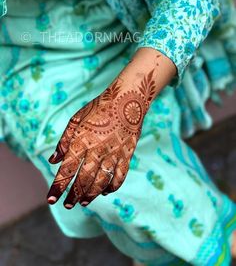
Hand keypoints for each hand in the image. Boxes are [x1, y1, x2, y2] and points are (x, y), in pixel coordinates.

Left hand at [47, 70, 155, 208]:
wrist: (126, 100)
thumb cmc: (98, 109)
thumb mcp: (75, 120)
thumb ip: (63, 142)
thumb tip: (53, 161)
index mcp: (81, 141)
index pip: (66, 169)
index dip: (58, 186)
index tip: (51, 199)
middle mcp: (96, 150)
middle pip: (83, 180)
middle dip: (74, 195)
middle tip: (68, 205)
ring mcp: (113, 154)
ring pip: (101, 182)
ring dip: (91, 195)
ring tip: (84, 202)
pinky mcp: (127, 155)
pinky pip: (120, 176)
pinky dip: (112, 187)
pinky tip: (105, 191)